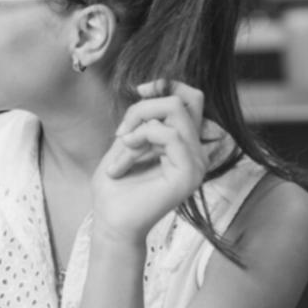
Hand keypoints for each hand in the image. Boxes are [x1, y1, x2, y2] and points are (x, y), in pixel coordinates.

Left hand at [92, 80, 218, 245]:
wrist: (111, 222)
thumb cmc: (115, 187)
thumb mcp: (126, 143)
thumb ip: (143, 120)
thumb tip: (151, 91)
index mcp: (184, 144)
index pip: (192, 99)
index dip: (167, 86)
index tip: (139, 91)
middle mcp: (196, 152)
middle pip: (182, 100)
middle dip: (143, 108)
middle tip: (121, 133)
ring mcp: (197, 163)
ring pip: (174, 112)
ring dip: (136, 129)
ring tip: (119, 153)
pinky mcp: (189, 173)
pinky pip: (170, 135)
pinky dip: (140, 140)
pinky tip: (122, 160)